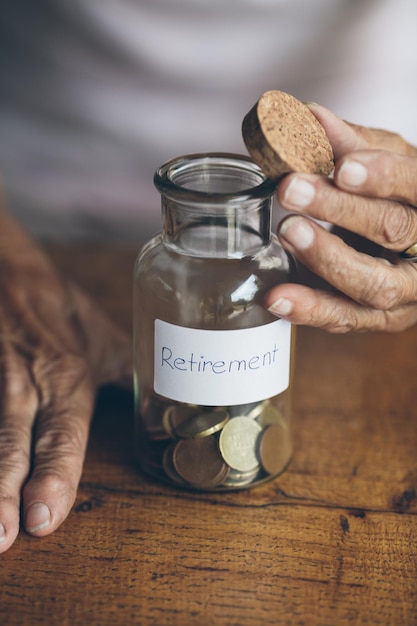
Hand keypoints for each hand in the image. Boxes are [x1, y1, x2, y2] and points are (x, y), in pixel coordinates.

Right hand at [0, 205, 131, 552]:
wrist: (10, 273)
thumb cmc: (61, 310)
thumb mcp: (105, 339)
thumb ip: (130, 376)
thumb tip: (168, 406)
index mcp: (67, 377)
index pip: (63, 433)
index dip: (55, 474)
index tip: (42, 516)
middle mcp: (28, 385)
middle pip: (15, 443)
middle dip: (6, 492)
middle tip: (4, 537)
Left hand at [265, 104, 416, 331]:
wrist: (411, 252)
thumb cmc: (395, 200)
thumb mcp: (384, 163)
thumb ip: (352, 144)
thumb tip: (310, 116)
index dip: (383, 176)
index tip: (342, 166)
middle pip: (394, 230)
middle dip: (340, 210)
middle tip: (291, 189)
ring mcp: (407, 291)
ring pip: (374, 284)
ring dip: (326, 259)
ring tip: (287, 232)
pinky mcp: (379, 318)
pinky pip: (347, 319)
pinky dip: (311, 310)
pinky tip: (277, 297)